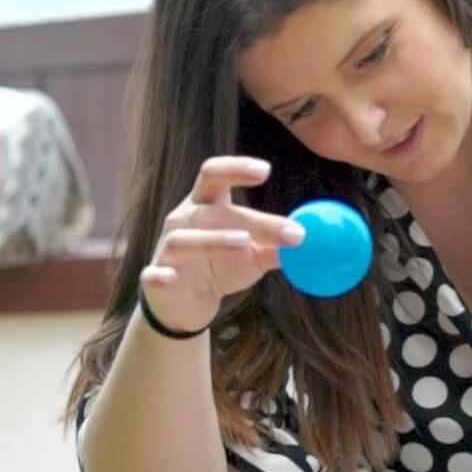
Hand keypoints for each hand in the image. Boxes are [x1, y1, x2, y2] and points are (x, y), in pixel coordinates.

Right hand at [139, 156, 303, 331]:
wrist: (185, 302)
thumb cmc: (220, 267)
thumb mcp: (255, 255)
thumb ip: (280, 245)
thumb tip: (317, 237)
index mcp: (207, 206)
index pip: (215, 176)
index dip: (236, 168)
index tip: (265, 169)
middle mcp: (184, 221)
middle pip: (209, 210)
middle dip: (245, 217)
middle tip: (282, 226)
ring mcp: (167, 249)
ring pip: (184, 239)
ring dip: (212, 240)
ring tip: (243, 241)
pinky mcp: (156, 278)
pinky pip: (155, 274)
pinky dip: (161, 274)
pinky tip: (170, 277)